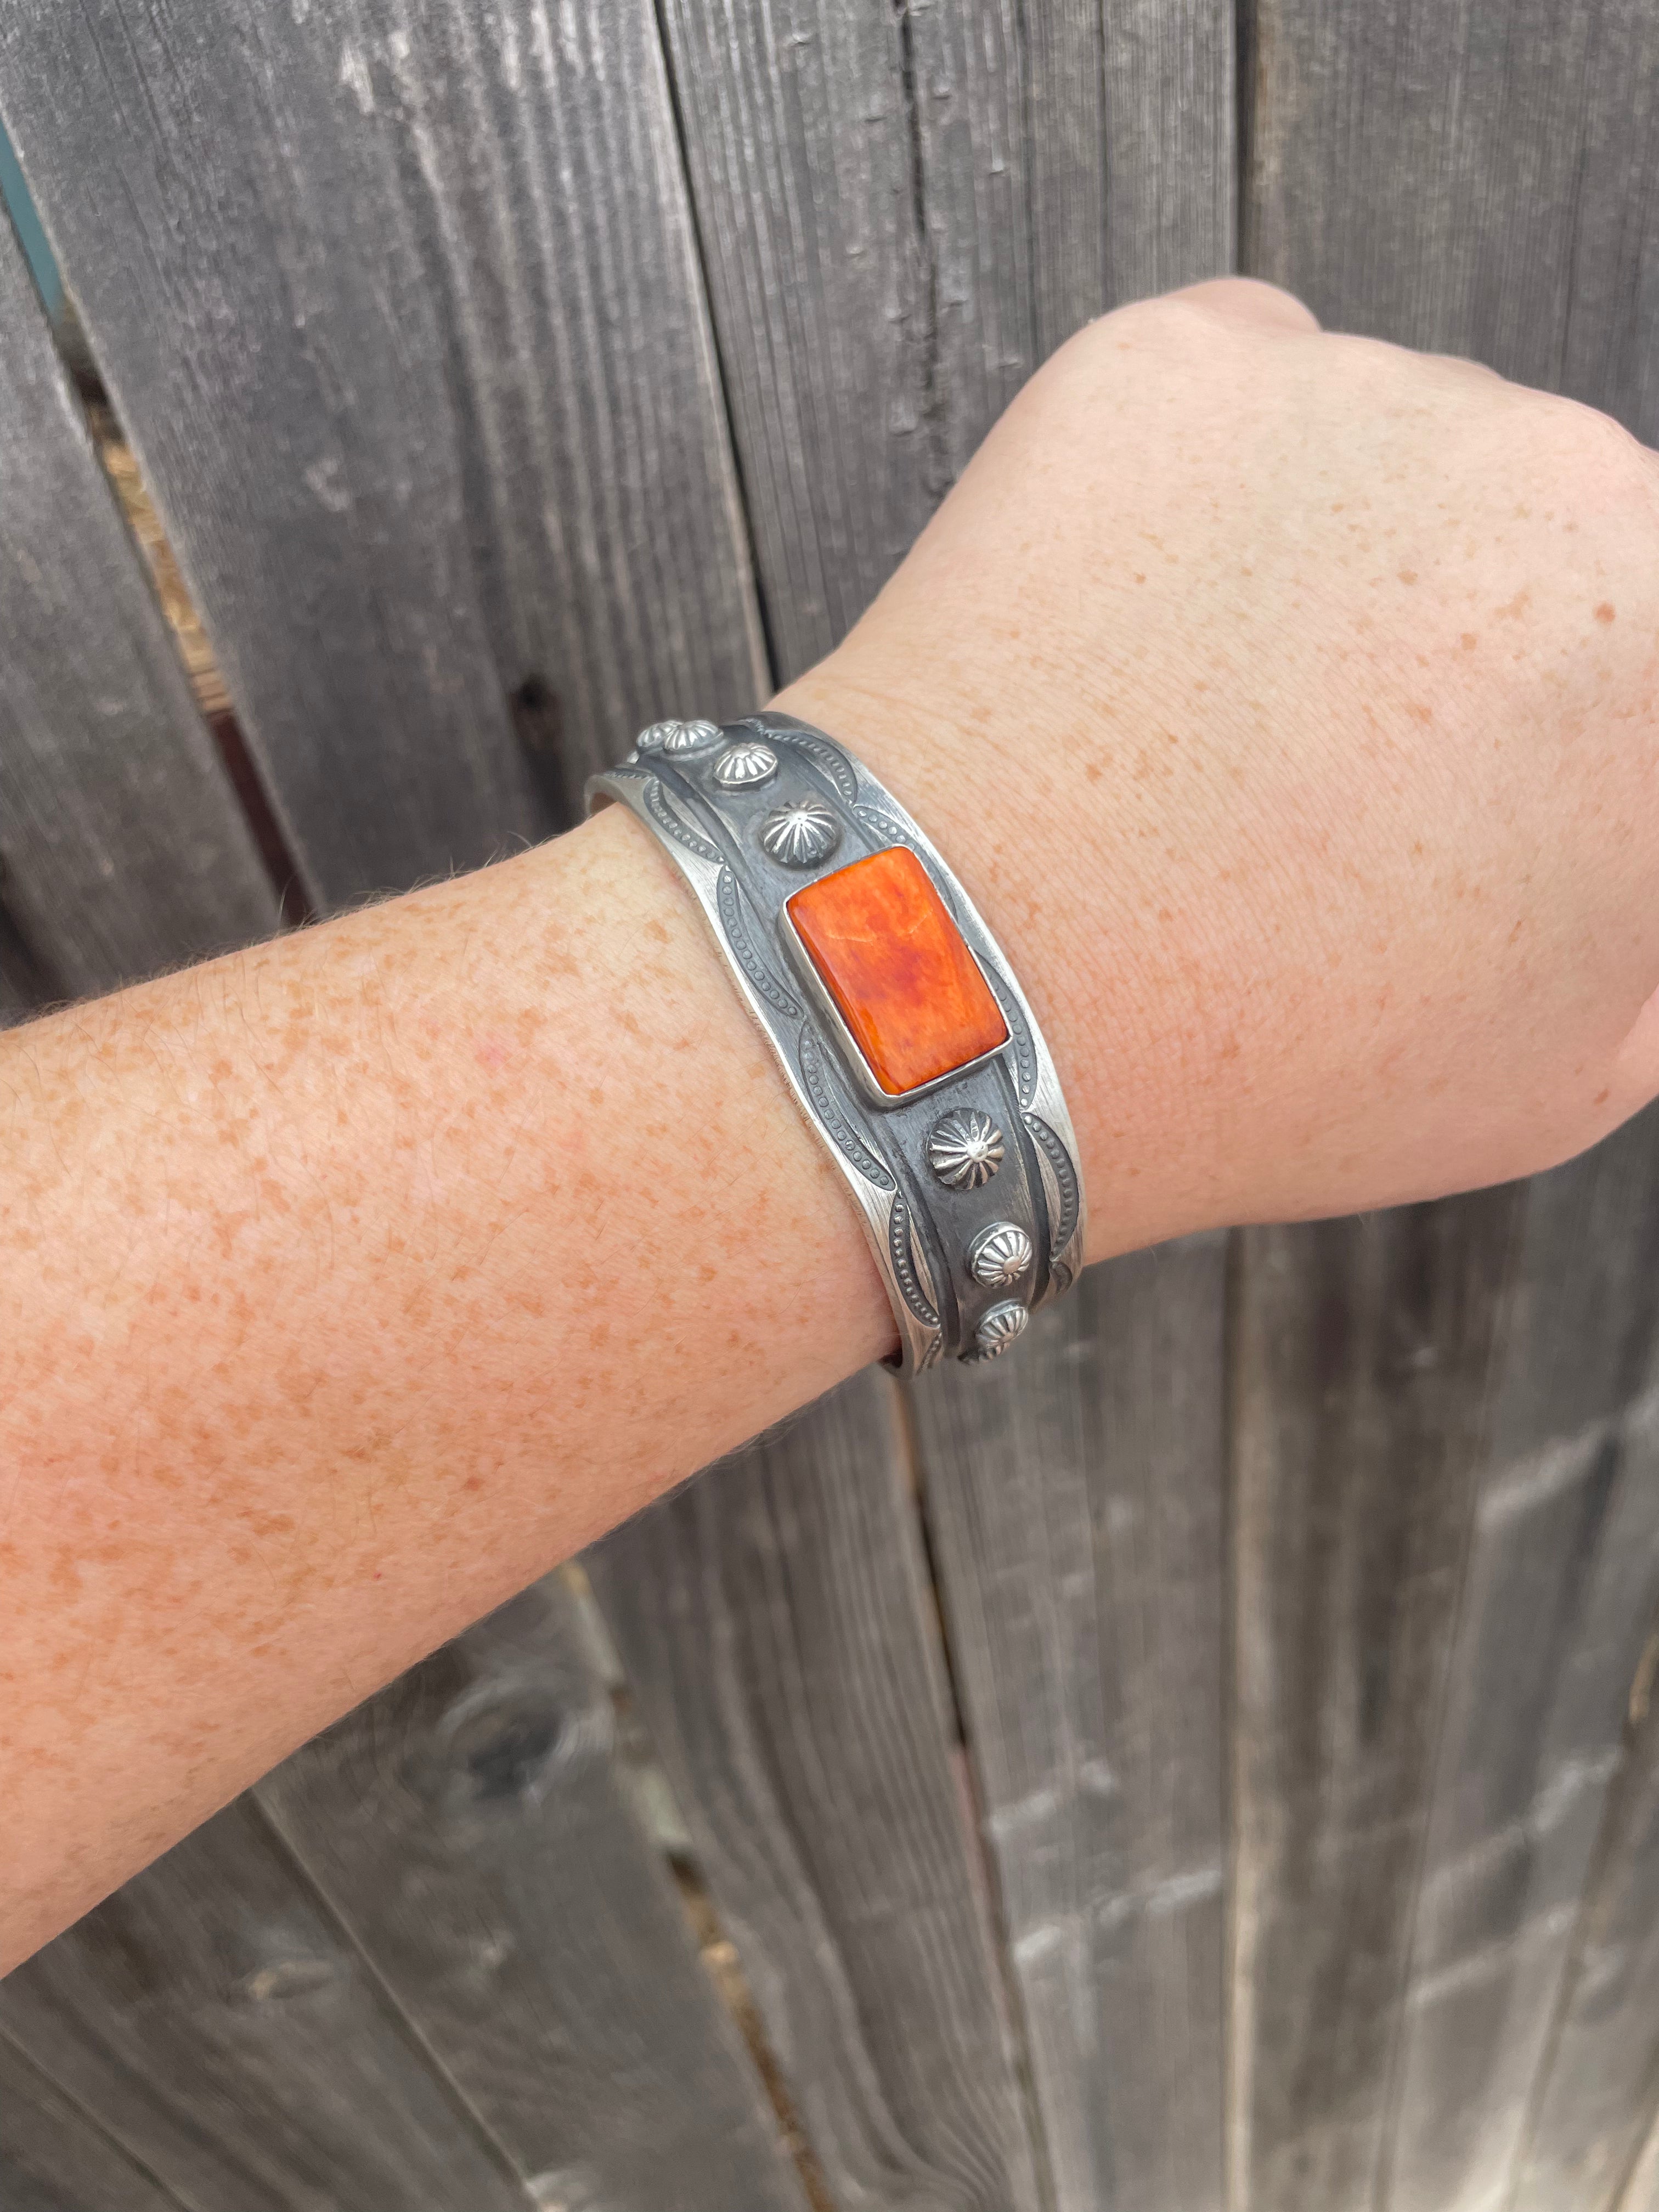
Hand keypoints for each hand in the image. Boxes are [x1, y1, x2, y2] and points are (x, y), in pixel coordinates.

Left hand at [781, 277, 1658, 1252]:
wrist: (971, 1001)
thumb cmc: (1265, 1060)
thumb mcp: (1569, 1058)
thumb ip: (1646, 908)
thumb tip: (1621, 808)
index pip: (1630, 665)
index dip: (1557, 740)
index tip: (1476, 794)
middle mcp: (1565, 483)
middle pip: (1544, 533)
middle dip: (1469, 641)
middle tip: (1330, 778)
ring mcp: (1365, 395)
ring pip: (1389, 461)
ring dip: (1335, 564)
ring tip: (1203, 731)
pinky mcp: (1181, 361)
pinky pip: (1236, 409)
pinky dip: (1198, 500)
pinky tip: (1132, 641)